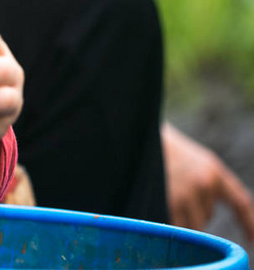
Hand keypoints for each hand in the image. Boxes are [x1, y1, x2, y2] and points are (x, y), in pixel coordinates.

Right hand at [162, 122, 253, 242]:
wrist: (133, 135)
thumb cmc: (158, 148)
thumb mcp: (189, 159)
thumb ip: (202, 181)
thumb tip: (205, 214)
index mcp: (213, 170)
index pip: (241, 203)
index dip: (249, 223)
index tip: (253, 239)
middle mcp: (204, 183)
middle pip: (207, 217)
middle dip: (193, 214)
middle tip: (173, 196)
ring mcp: (185, 195)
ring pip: (191, 226)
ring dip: (179, 221)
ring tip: (162, 198)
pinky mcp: (167, 203)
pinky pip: (173, 227)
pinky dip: (166, 224)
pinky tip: (157, 208)